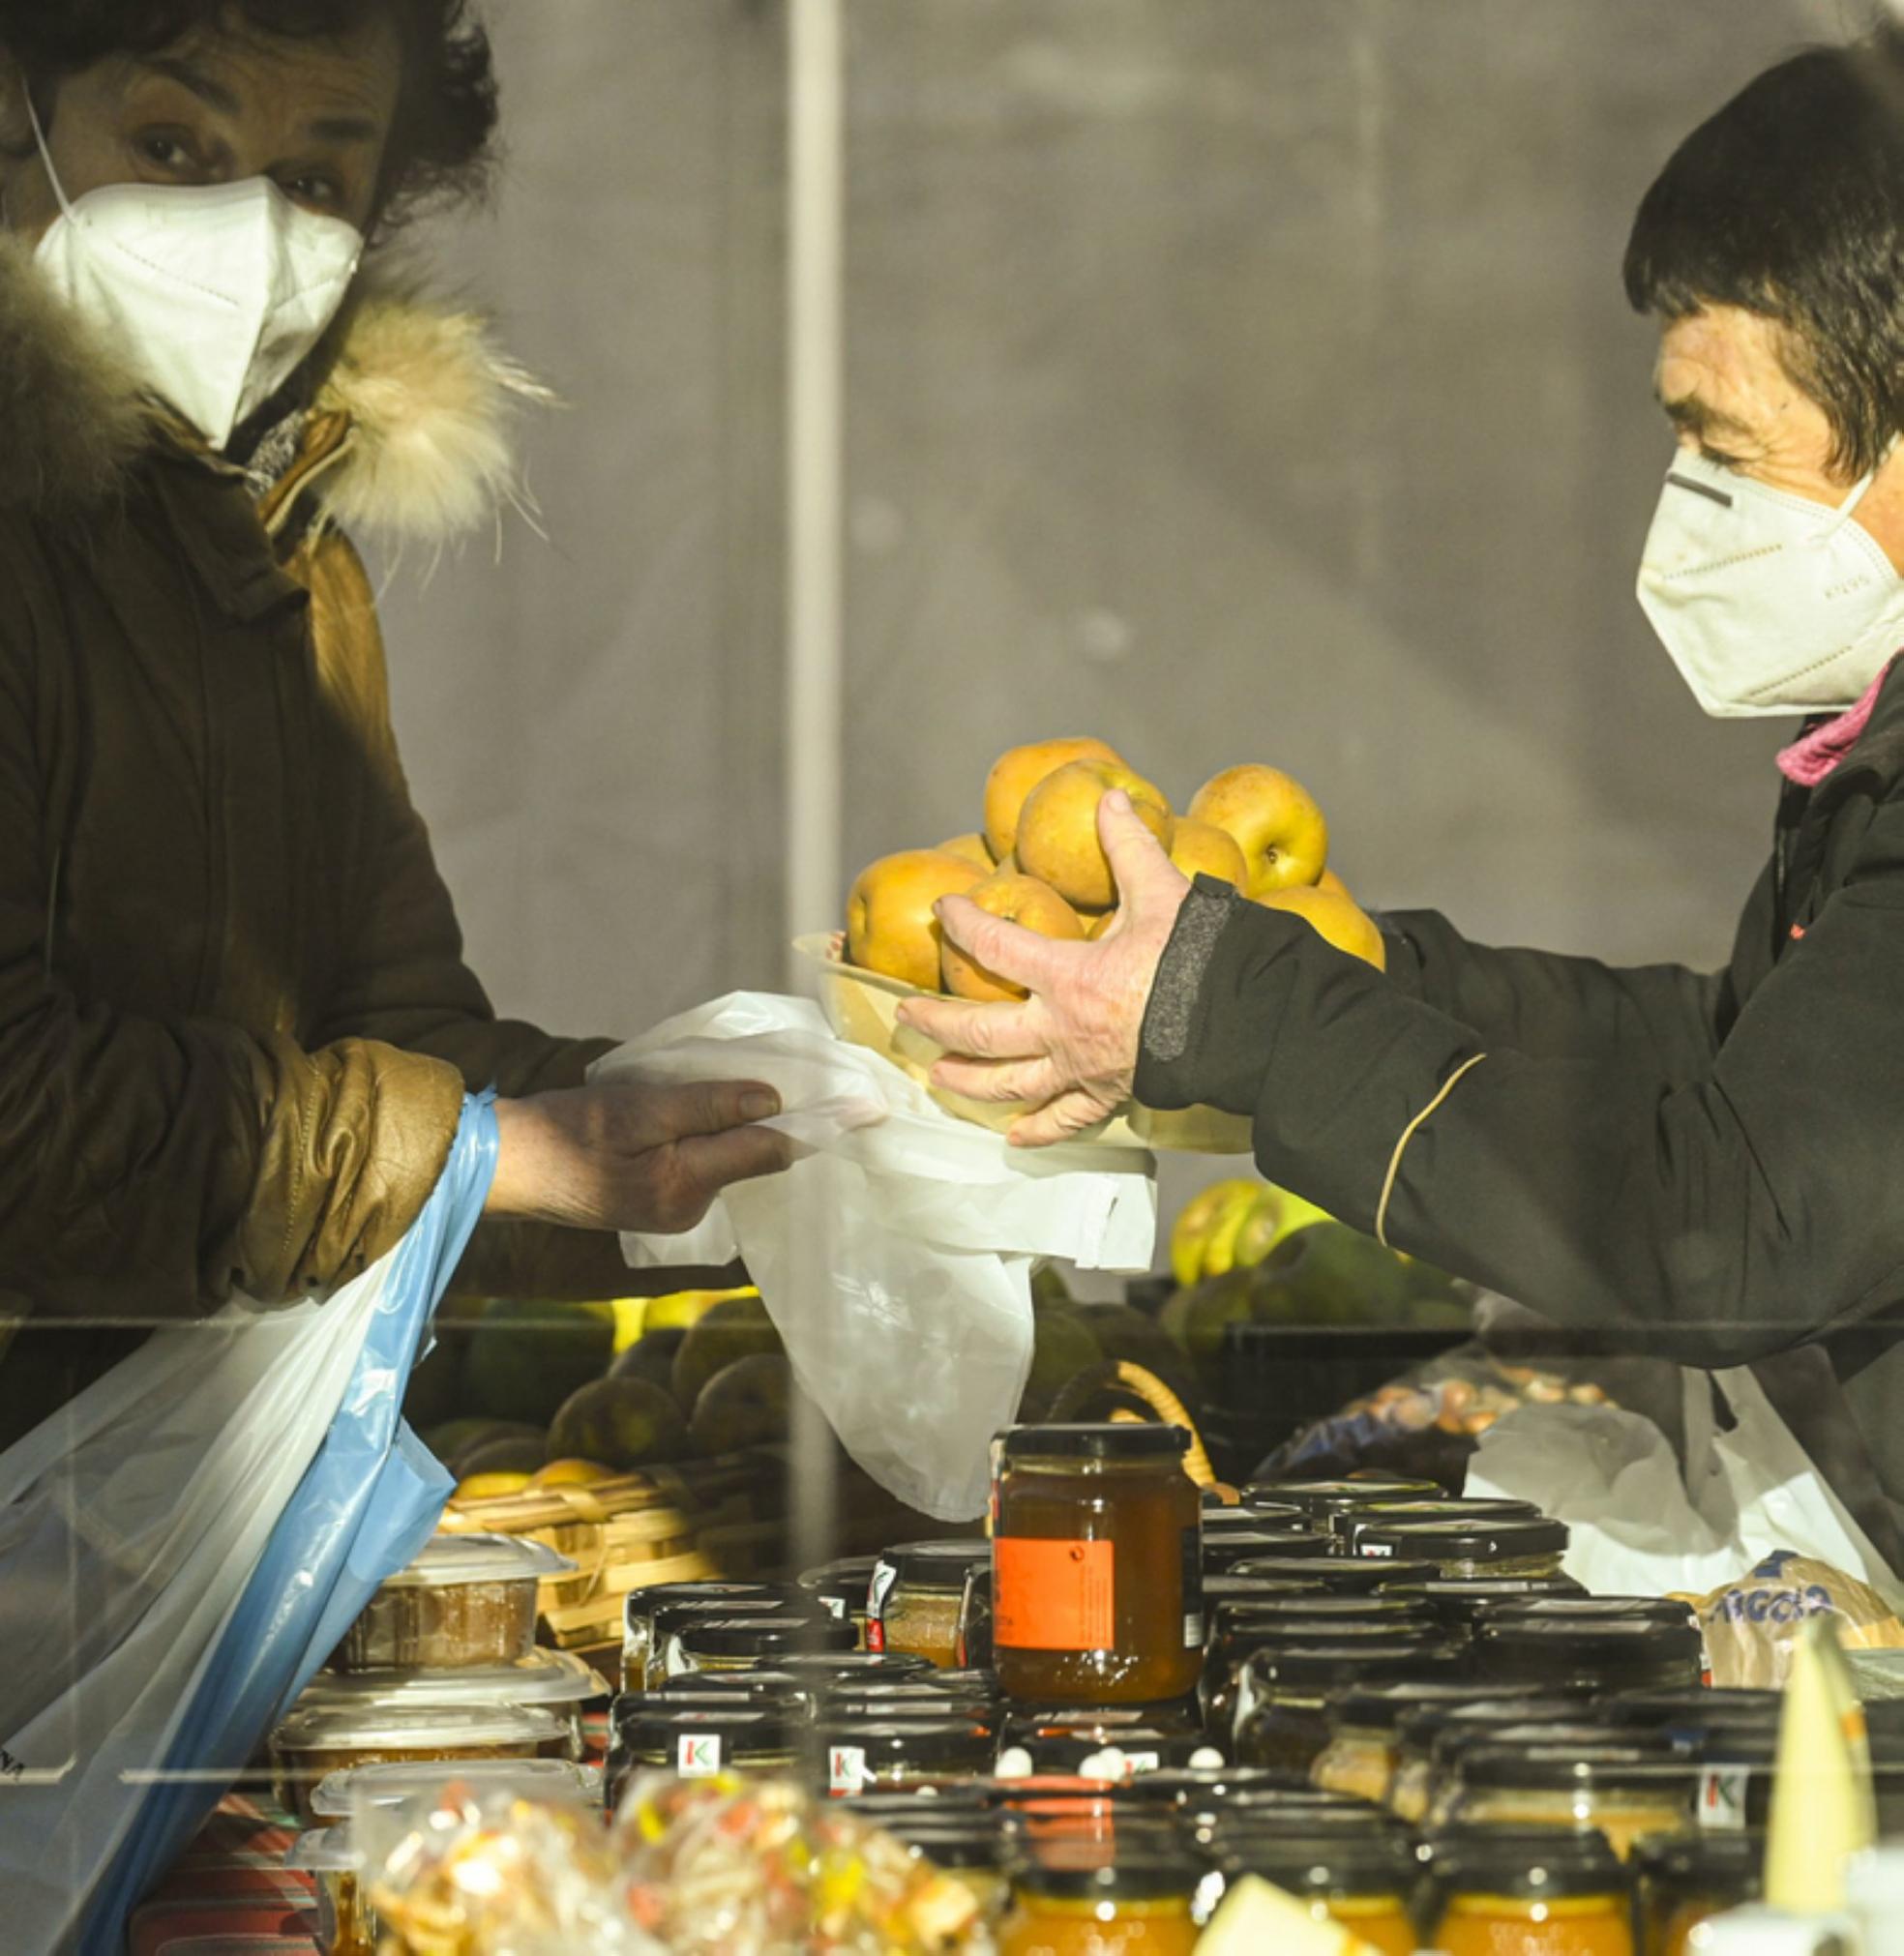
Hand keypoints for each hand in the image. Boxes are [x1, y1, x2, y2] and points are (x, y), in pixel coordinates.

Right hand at [485, 1079, 792, 1231]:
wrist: (506, 1165)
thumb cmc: (566, 1130)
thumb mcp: (639, 1108)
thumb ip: (708, 1107)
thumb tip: (773, 1100)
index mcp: (686, 1185)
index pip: (771, 1151)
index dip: (818, 1124)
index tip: (865, 1108)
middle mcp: (689, 1209)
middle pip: (755, 1158)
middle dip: (785, 1125)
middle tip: (822, 1086)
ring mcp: (674, 1211)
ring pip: (731, 1161)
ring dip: (747, 1129)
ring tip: (770, 1090)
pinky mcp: (658, 1203)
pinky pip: (706, 1165)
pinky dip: (718, 1139)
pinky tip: (719, 1112)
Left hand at [896, 790, 1190, 1145]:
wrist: (1243, 1022)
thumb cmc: (1200, 958)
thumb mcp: (1162, 893)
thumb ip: (1129, 846)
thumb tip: (1111, 797)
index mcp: (1067, 976)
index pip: (995, 947)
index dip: (964, 925)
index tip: (945, 912)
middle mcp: (1061, 1029)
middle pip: (981, 1031)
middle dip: (938, 1022)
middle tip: (907, 1016)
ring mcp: (1081, 1068)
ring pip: (1009, 1082)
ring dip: (968, 1079)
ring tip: (938, 1075)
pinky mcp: (1108, 1095)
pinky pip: (1065, 1120)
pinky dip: (1037, 1131)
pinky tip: (1013, 1138)